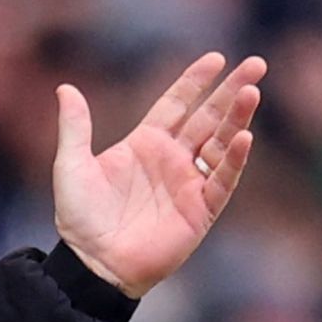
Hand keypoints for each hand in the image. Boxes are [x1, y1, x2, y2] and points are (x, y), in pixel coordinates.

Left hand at [52, 52, 262, 297]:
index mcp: (144, 144)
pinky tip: (244, 137)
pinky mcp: (200, 210)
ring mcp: (188, 183)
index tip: (216, 58)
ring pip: (221, 143)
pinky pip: (222, 181)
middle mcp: (171, 159)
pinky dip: (233, 160)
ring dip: (237, 118)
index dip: (195, 82)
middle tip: (256, 63)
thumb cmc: (79, 217)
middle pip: (208, 118)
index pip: (176, 104)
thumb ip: (74, 127)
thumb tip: (65, 88)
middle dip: (231, 91)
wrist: (93, 263)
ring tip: (252, 91)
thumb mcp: (71, 166)